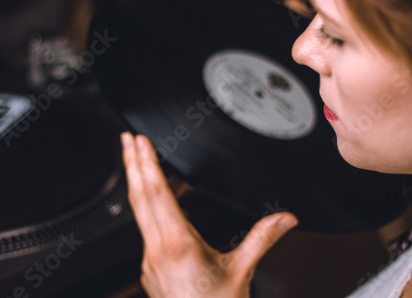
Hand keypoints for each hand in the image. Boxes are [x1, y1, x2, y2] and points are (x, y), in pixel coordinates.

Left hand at [120, 132, 298, 297]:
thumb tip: (285, 218)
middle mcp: (157, 250)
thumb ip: (261, 239)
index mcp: (177, 245)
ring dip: (137, 183)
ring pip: (138, 213)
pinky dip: (147, 206)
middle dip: (132, 164)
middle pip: (139, 198)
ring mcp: (150, 260)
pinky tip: (156, 201)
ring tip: (137, 160)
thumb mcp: (242, 272)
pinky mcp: (151, 267)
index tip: (139, 143)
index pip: (157, 195)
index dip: (148, 164)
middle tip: (126, 139)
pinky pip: (145, 229)